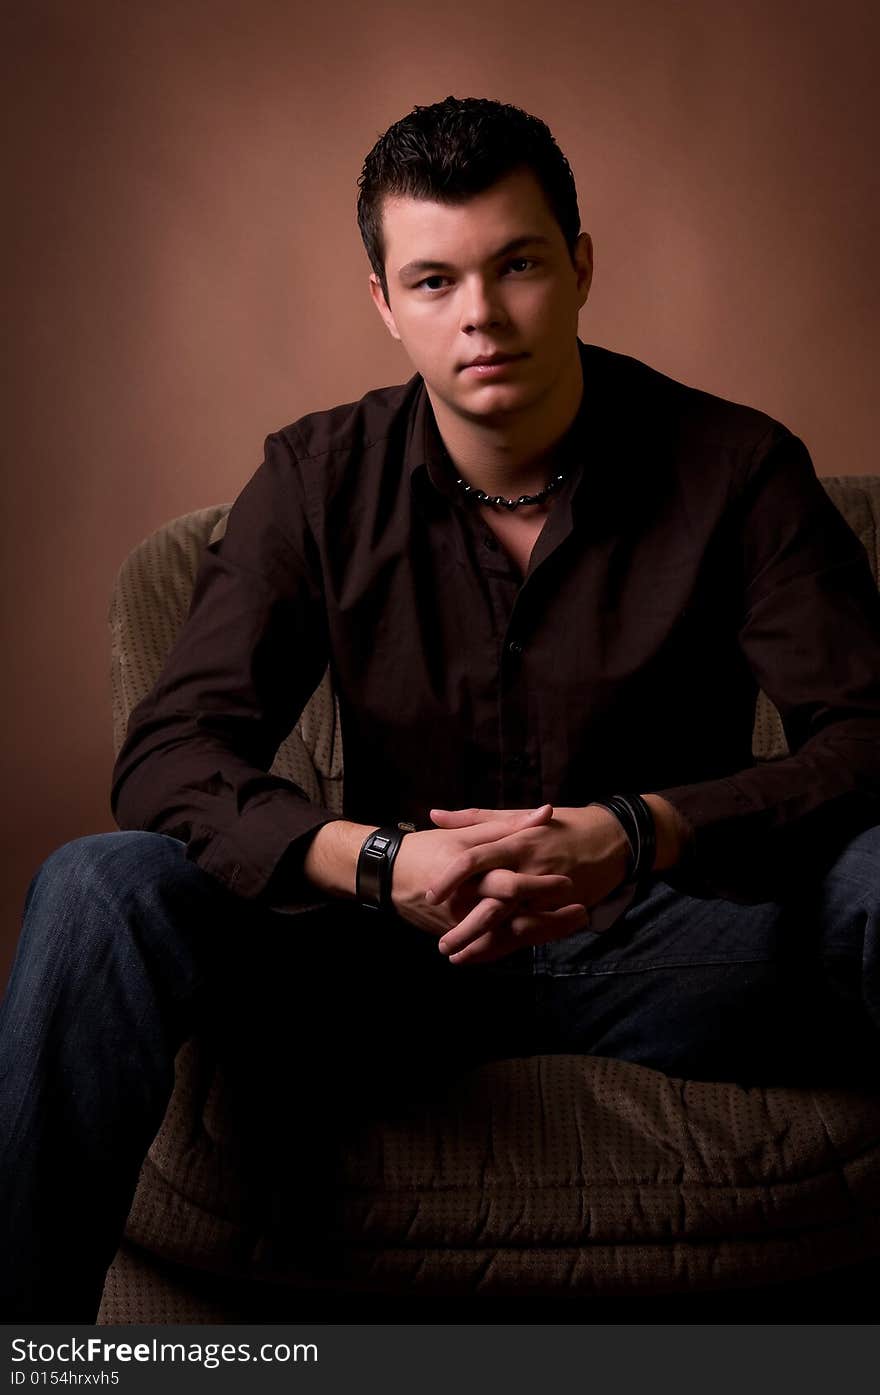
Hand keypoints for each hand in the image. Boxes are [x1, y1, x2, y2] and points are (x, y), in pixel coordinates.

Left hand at [425, 804, 630, 963]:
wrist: (613, 838)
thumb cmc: (562, 825)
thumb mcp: (518, 817)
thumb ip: (474, 818)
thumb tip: (434, 815)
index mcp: (515, 842)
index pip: (474, 860)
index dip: (449, 879)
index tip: (429, 895)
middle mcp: (529, 869)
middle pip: (490, 903)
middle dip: (464, 927)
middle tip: (440, 944)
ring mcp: (547, 893)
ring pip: (511, 925)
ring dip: (482, 944)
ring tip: (457, 957)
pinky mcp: (562, 909)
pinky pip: (532, 933)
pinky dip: (509, 947)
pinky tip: (486, 956)